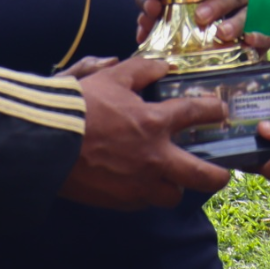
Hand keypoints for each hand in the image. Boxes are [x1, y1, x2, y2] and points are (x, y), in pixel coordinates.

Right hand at [57, 56, 233, 209]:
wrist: (46, 141)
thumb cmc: (79, 106)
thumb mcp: (112, 77)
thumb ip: (142, 70)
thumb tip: (162, 66)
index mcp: (155, 123)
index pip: (196, 114)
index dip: (213, 111)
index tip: (220, 111)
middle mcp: (154, 158)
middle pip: (202, 175)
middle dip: (218, 175)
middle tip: (223, 173)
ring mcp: (138, 184)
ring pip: (172, 195)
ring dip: (175, 186)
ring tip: (172, 178)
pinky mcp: (119, 201)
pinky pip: (143, 201)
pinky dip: (145, 192)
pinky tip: (138, 181)